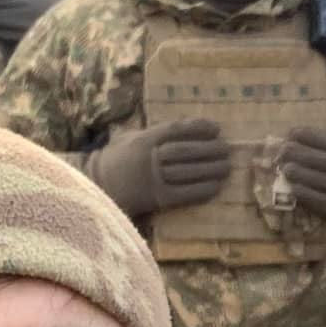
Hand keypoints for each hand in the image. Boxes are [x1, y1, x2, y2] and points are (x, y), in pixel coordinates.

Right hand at [86, 118, 229, 217]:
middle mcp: (149, 158)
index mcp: (143, 140)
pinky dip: (203, 190)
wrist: (97, 187)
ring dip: (211, 169)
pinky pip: (185, 194)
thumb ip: (153, 131)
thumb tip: (185, 127)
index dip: (198, 128)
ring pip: (187, 172)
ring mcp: (153, 179)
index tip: (217, 128)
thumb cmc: (115, 160)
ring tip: (227, 167)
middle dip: (209, 149)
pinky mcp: (157, 199)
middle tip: (228, 149)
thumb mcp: (129, 137)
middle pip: (185, 151)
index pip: (176, 130)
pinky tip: (217, 187)